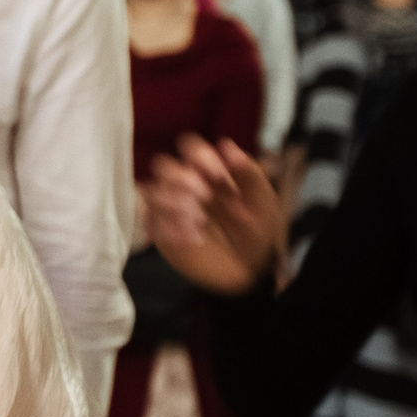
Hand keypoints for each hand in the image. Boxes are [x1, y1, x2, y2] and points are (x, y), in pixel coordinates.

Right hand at [144, 134, 280, 294]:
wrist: (254, 272)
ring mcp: (172, 211)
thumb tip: (226, 145)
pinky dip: (171, 228)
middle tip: (204, 197)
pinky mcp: (164, 234)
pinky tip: (194, 238)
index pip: (190, 148)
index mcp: (210, 172)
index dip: (199, 155)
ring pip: (152, 192)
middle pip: (163, 166)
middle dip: (181, 179)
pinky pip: (152, 223)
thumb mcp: (264, 202)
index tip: (219, 175)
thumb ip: (248, 173)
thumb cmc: (261, 233)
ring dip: (174, 203)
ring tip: (199, 221)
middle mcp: (186, 187)